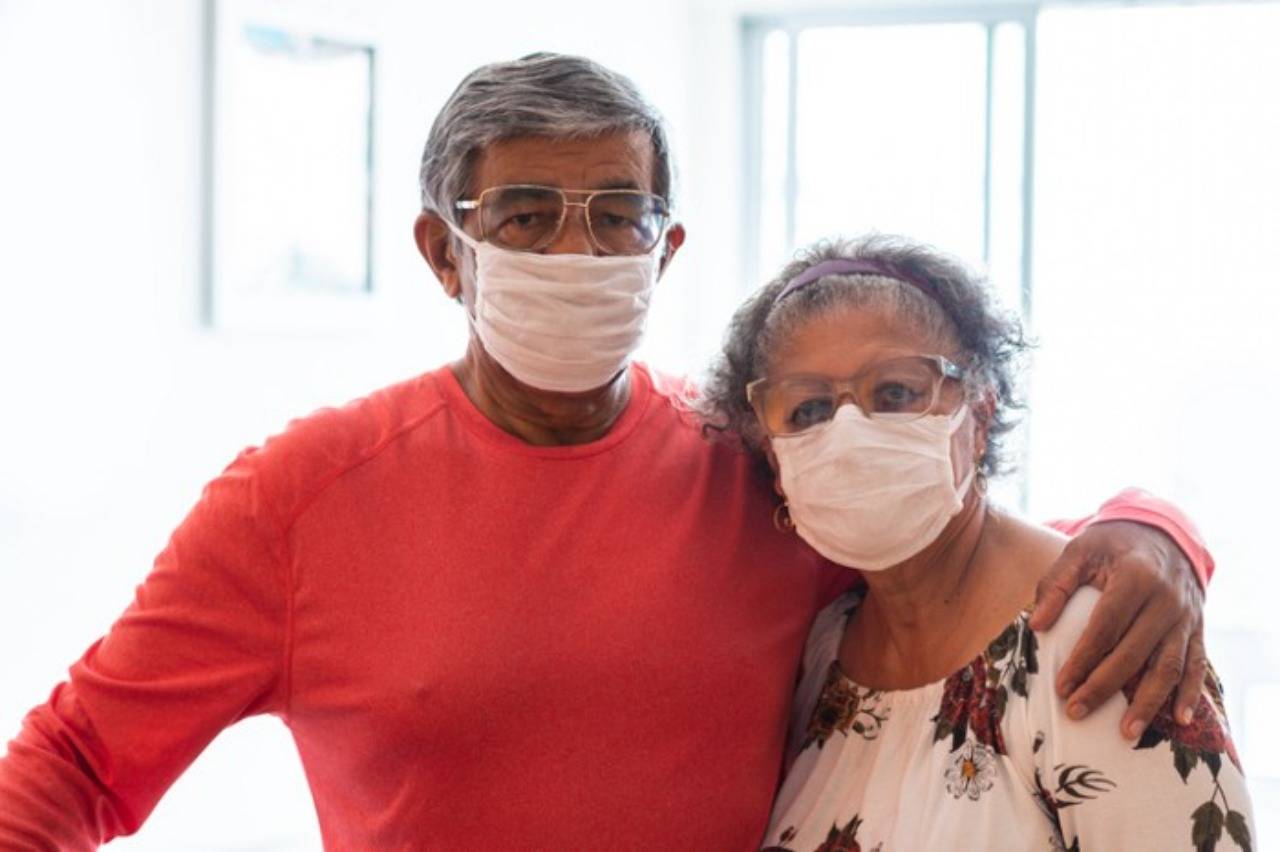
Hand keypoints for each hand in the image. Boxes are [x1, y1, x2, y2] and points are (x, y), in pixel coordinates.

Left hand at [1029, 520, 1205, 738]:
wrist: (1162, 532)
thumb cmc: (1111, 545)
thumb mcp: (1079, 550)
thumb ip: (1056, 584)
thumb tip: (1036, 625)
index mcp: (1135, 577)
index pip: (1106, 627)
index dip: (1083, 658)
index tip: (1061, 686)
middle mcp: (1166, 600)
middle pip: (1134, 652)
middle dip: (1104, 687)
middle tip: (1076, 712)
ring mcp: (1186, 617)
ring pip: (1169, 666)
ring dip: (1148, 702)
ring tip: (1126, 733)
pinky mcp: (1198, 629)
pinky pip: (1197, 665)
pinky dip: (1191, 694)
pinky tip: (1178, 720)